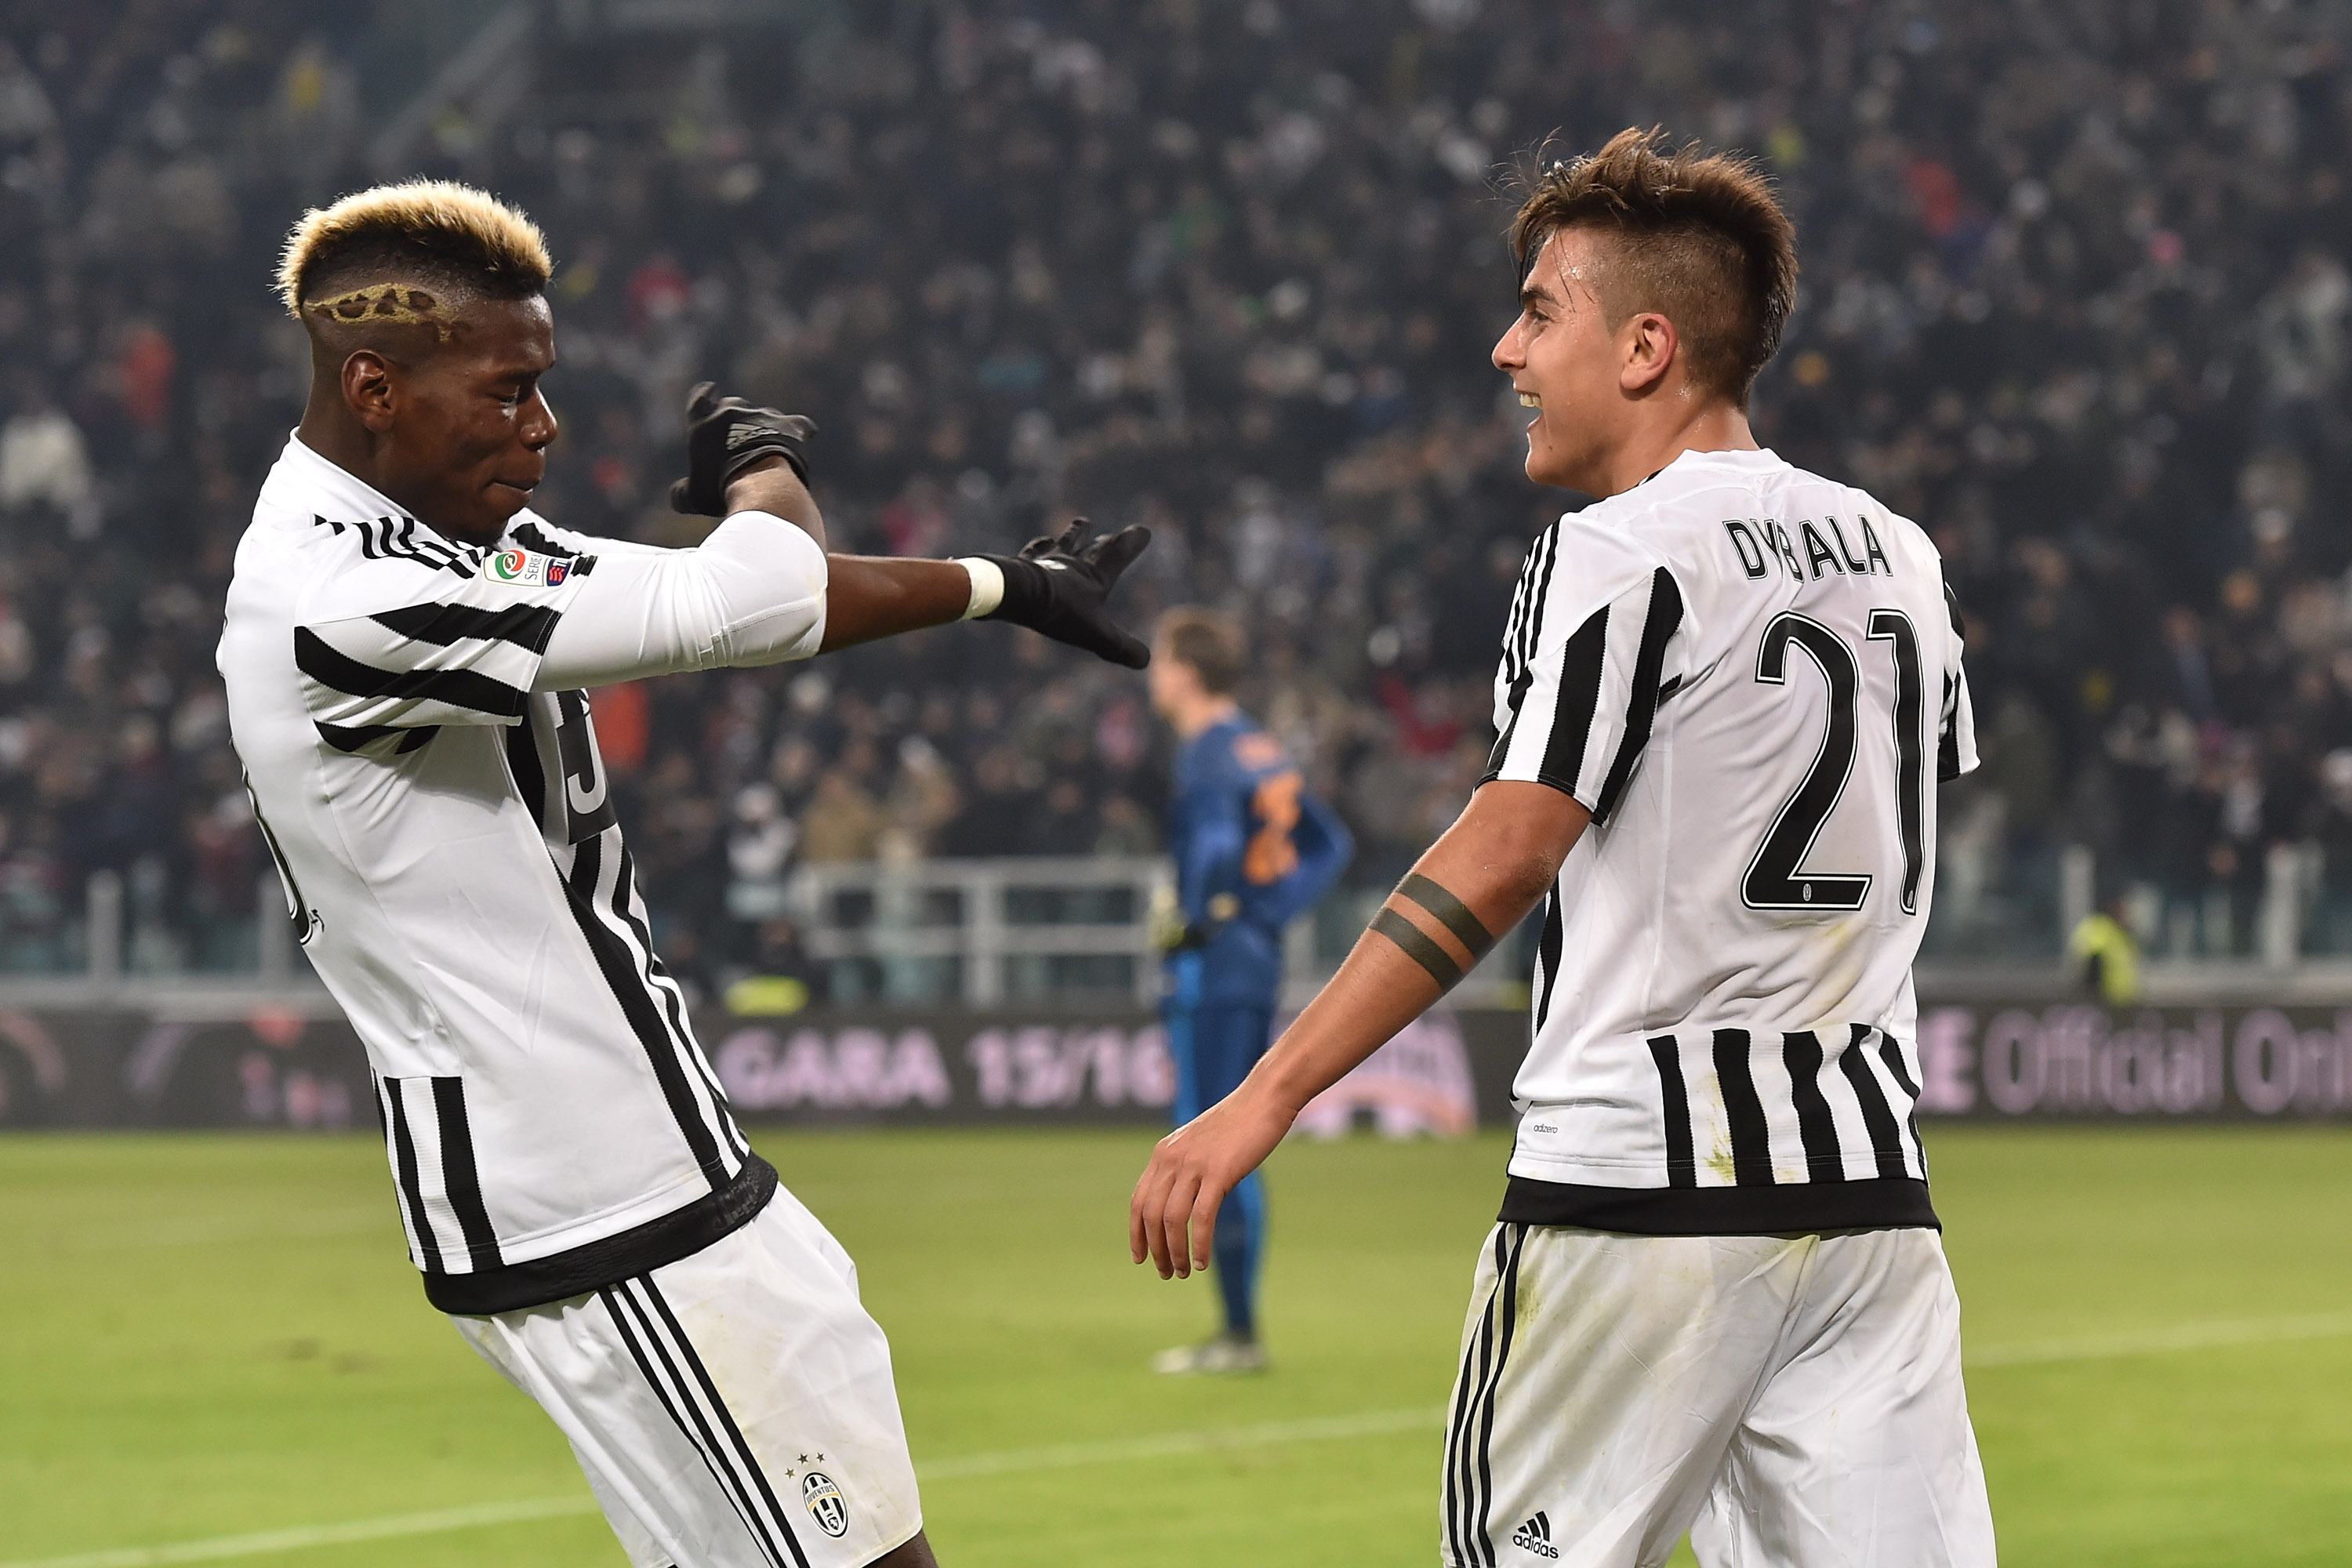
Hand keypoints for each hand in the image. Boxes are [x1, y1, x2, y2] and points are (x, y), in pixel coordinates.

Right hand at [670, 381, 816, 516]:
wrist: (759, 481)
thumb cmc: (721, 489)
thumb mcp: (694, 498)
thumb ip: (681, 494)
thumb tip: (677, 496)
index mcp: (703, 423)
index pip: (698, 400)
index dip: (703, 395)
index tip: (709, 390)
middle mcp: (731, 412)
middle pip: (731, 406)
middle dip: (734, 416)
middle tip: (737, 436)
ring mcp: (762, 415)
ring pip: (763, 414)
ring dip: (764, 427)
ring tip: (767, 448)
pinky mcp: (788, 425)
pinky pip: (797, 423)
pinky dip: (800, 429)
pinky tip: (806, 435)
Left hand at [980, 518, 1151, 668]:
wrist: (1019, 593)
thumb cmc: (1060, 611)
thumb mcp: (1097, 635)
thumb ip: (1122, 647)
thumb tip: (1145, 660)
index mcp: (1094, 577)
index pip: (1118, 555)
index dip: (1132, 544)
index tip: (1144, 530)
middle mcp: (1072, 563)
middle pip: (1094, 548)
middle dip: (1107, 542)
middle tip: (1113, 535)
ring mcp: (1047, 561)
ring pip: (1066, 543)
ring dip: (1075, 535)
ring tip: (1082, 522)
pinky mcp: (1024, 565)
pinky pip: (1035, 551)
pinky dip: (1041, 546)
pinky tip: (1042, 541)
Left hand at [1129, 1083, 1294, 1277]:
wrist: (1264, 1099)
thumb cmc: (1238, 1123)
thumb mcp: (1200, 1144)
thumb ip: (1186, 1167)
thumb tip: (1181, 1199)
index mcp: (1163, 1153)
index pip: (1138, 1201)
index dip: (1136, 1233)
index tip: (1139, 1257)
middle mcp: (1171, 1159)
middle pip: (1151, 1215)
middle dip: (1155, 1250)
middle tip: (1166, 1273)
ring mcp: (1194, 1165)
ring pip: (1172, 1220)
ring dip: (1175, 1252)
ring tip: (1183, 1272)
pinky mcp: (1219, 1172)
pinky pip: (1202, 1218)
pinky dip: (1200, 1244)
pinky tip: (1204, 1262)